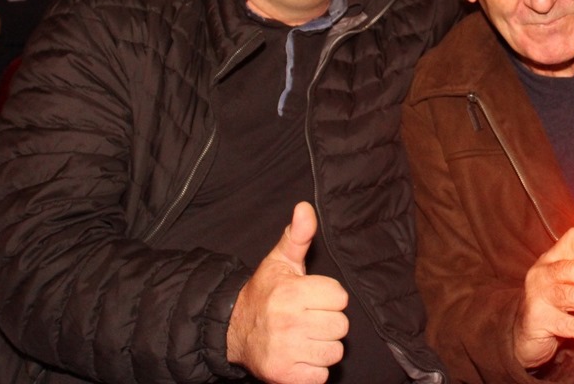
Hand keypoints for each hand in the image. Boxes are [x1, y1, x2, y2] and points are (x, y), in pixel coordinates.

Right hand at [226, 202, 348, 383]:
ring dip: (323, 347)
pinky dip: (314, 369)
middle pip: (340, 326)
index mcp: (291, 293)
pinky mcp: (284, 376)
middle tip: (309, 318)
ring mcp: (286, 352)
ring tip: (305, 337)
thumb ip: (298, 235)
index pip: (340, 297)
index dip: (329, 297)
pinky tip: (300, 355)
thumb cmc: (264, 293)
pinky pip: (321, 376)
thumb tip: (305, 207)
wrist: (233, 330)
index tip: (312, 298)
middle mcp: (288, 323)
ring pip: (334, 352)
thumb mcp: (280, 261)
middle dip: (328, 322)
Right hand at [513, 228, 573, 369]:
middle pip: (572, 269)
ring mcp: (537, 296)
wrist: (525, 334)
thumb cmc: (553, 307)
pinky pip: (569, 325)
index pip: (572, 238)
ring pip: (571, 295)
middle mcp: (542, 273)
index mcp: (551, 259)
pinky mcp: (538, 320)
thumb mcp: (569, 287)